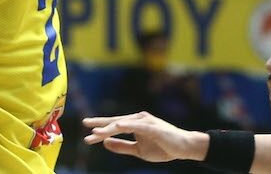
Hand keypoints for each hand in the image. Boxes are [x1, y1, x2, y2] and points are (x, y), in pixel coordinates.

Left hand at [83, 112, 206, 162]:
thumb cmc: (163, 147)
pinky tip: (116, 127)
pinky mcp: (152, 126)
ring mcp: (144, 121)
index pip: (114, 126)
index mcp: (133, 124)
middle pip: (115, 123)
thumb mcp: (139, 150)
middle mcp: (137, 119)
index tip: (87, 134)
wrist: (185, 147)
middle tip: (85, 126)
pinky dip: (126, 125)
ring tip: (96, 132)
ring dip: (109, 128)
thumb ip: (122, 147)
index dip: (100, 129)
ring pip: (122, 124)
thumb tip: (105, 144)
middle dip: (100, 126)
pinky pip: (137, 126)